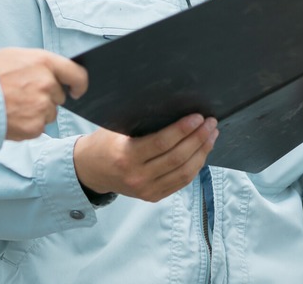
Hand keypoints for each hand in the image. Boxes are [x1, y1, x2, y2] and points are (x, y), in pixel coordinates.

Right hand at [0, 48, 88, 140]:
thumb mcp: (14, 56)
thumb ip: (38, 65)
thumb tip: (54, 74)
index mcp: (44, 62)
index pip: (77, 74)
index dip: (79, 84)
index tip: (77, 91)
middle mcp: (47, 84)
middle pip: (60, 96)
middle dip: (47, 98)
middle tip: (23, 96)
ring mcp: (42, 106)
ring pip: (49, 113)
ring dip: (37, 113)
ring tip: (13, 106)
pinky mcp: (34, 127)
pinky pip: (38, 127)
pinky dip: (27, 125)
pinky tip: (11, 117)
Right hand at [73, 115, 217, 201]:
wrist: (90, 171)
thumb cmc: (104, 142)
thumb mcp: (115, 127)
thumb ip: (140, 122)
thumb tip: (173, 106)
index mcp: (127, 156)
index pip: (162, 143)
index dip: (183, 130)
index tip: (198, 117)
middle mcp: (138, 177)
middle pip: (177, 158)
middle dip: (198, 139)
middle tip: (210, 123)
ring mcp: (146, 190)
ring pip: (183, 173)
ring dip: (202, 152)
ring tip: (211, 135)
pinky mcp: (153, 196)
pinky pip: (180, 182)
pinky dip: (195, 166)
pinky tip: (202, 152)